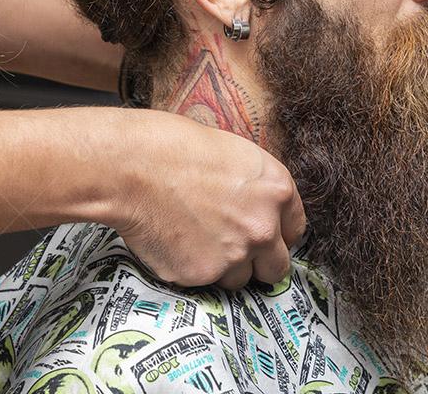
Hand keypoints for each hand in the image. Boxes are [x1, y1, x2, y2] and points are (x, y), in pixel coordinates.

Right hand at [100, 109, 306, 288]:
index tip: (260, 234)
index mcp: (277, 191)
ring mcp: (233, 256)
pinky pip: (202, 282)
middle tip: (232, 248)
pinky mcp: (200, 275)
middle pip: (276, 267)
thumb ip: (254, 189)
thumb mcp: (233, 154)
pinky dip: (189, 268)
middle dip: (258, 262)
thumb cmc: (174, 146)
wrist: (132, 166)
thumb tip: (254, 207)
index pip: (294, 230)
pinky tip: (172, 242)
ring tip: (193, 239)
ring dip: (222, 267)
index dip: (275, 232)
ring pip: (238, 279)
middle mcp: (262, 228)